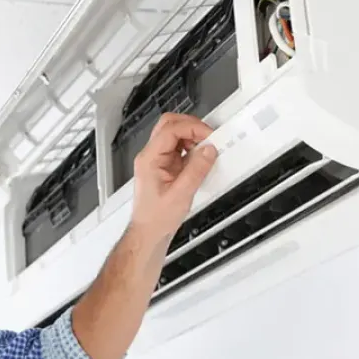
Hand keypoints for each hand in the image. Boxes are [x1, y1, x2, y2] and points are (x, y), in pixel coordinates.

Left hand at [130, 112, 217, 239]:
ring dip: (192, 138)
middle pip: (169, 125)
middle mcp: (150, 157)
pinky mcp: (165, 167)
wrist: (149, 233)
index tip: (209, 137)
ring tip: (205, 151)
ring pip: (174, 135)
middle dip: (191, 127)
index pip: (170, 129)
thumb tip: (209, 150)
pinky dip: (192, 149)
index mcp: (149, 160)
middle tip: (208, 138)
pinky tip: (200, 160)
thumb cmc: (156, 219)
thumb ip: (196, 170)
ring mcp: (157, 161)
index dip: (192, 128)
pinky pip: (179, 149)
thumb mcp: (181, 195)